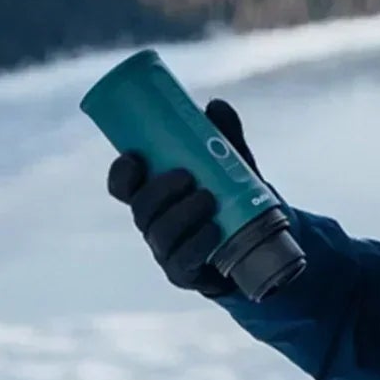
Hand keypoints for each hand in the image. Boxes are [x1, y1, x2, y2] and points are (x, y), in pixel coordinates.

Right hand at [105, 98, 256, 298]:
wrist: (257, 241)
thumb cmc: (232, 196)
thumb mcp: (230, 165)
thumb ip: (223, 137)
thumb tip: (216, 106)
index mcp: (152, 195)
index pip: (123, 186)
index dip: (122, 174)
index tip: (135, 157)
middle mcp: (153, 223)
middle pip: (141, 210)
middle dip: (159, 192)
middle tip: (186, 176)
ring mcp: (167, 251)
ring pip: (160, 234)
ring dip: (181, 215)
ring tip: (208, 198)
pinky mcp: (186, 273)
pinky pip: (182, 262)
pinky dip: (197, 243)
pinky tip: (212, 230)